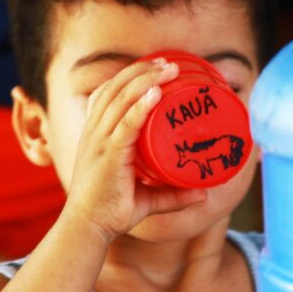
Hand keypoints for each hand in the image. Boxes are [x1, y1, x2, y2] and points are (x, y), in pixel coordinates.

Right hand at [65, 58, 206, 241]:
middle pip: (116, 89)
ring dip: (145, 80)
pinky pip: (125, 125)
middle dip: (142, 71)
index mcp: (98, 134)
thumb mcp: (147, 198)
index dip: (129, 76)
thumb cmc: (113, 211)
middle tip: (170, 62)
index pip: (108, 93)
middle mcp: (96, 133)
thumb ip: (173, 194)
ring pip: (120, 100)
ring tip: (169, 69)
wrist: (88, 228)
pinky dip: (139, 107)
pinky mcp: (108, 156)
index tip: (156, 66)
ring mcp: (100, 143)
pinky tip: (155, 93)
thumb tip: (203, 194)